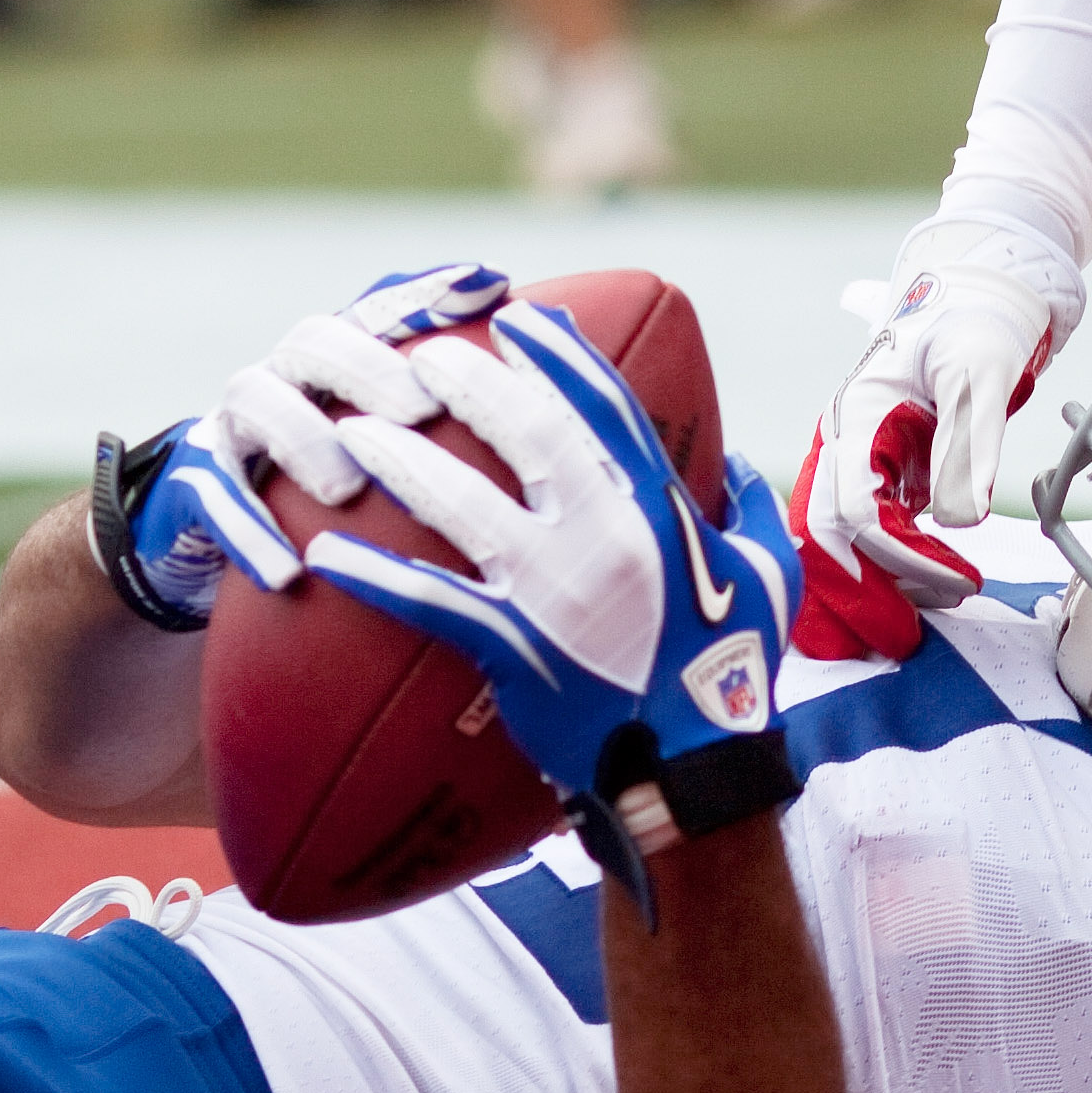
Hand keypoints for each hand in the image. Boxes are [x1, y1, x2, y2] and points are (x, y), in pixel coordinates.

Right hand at [92, 261, 510, 628]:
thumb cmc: (326, 487)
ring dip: (301, 437)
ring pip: (255, 400)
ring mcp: (231, 424)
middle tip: (419, 406)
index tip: (492, 288)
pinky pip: (211, 499)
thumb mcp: (391, 449)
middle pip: (316, 338)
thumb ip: (457, 406)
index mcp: (340, 360)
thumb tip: (556, 339)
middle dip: (366, 364)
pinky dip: (245, 533)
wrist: (206, 537)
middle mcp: (284, 376)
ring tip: (342, 486)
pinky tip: (283, 574)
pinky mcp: (190, 482)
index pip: (384, 308)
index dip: (431, 292)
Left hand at [315, 303, 796, 877]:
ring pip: (465, 505)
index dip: (559, 355)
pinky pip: (431, 602)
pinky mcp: (516, 650)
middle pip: (528, 433)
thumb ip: (752, 512)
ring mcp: (558, 591)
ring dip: (404, 463)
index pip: (606, 407)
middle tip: (421, 355)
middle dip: (471, 383)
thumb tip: (741, 468)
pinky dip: (375, 578)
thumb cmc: (730, 679)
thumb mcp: (767, 580)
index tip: (519, 317)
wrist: (695, 775)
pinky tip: (324, 556)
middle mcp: (608, 536)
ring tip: (354, 431)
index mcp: (661, 511)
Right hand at [804, 210, 1077, 610]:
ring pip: (834, 540)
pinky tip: (925, 592)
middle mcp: (840, 442)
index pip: (855, 506)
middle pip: (825, 533)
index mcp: (855, 415)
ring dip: (868, 586)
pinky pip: (861, 533)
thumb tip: (961, 520)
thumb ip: (969, 444)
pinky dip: (883, 569)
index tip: (955, 581)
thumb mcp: (981, 376)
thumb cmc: (974, 328)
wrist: (974, 300)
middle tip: (907, 637)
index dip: (899, 555)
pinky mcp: (872, 474)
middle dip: (859, 591)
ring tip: (929, 613)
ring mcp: (851, 460)